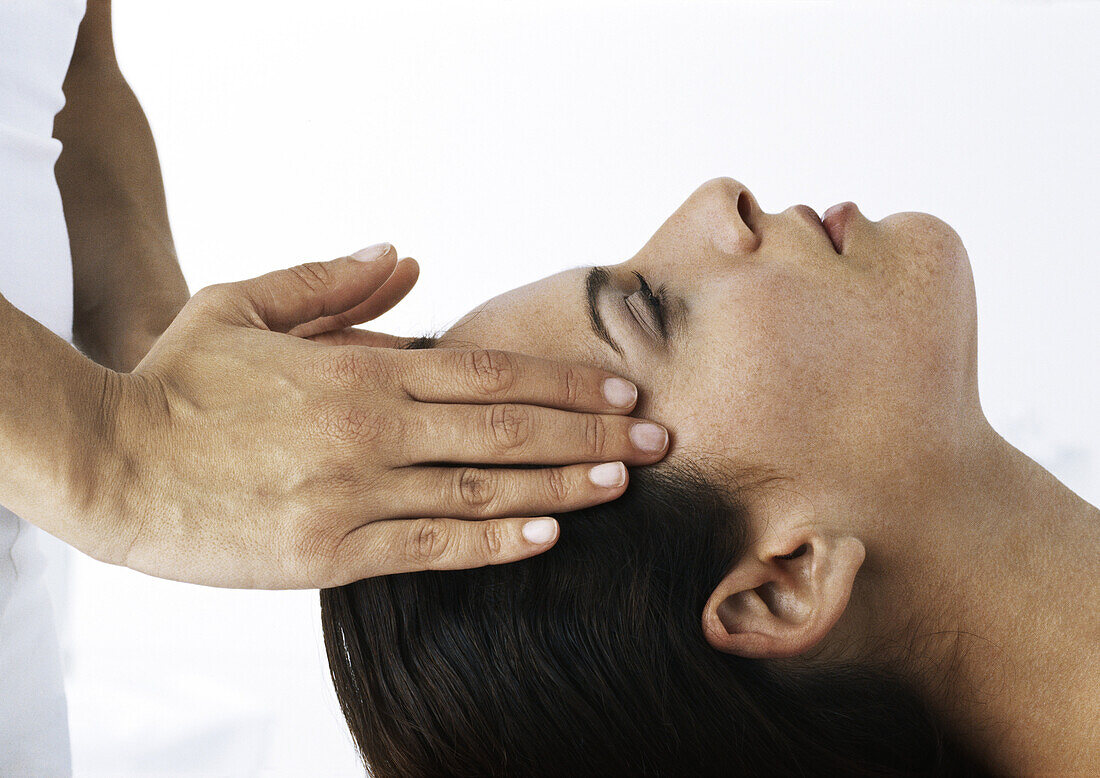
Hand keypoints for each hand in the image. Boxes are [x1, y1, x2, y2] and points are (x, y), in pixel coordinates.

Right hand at [88, 244, 667, 587]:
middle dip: (590, 433)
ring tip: (623, 483)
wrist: (107, 464)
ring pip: (482, 489)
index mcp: (356, 369)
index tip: (620, 391)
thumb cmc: (177, 384)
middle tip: (656, 440)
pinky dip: (493, 542)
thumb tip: (403, 254)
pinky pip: (430, 547)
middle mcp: (369, 430)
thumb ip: (333, 282)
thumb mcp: (245, 305)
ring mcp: (353, 495)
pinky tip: (545, 536)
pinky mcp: (330, 553)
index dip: (563, 383)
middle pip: (505, 429)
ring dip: (563, 486)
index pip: (487, 373)